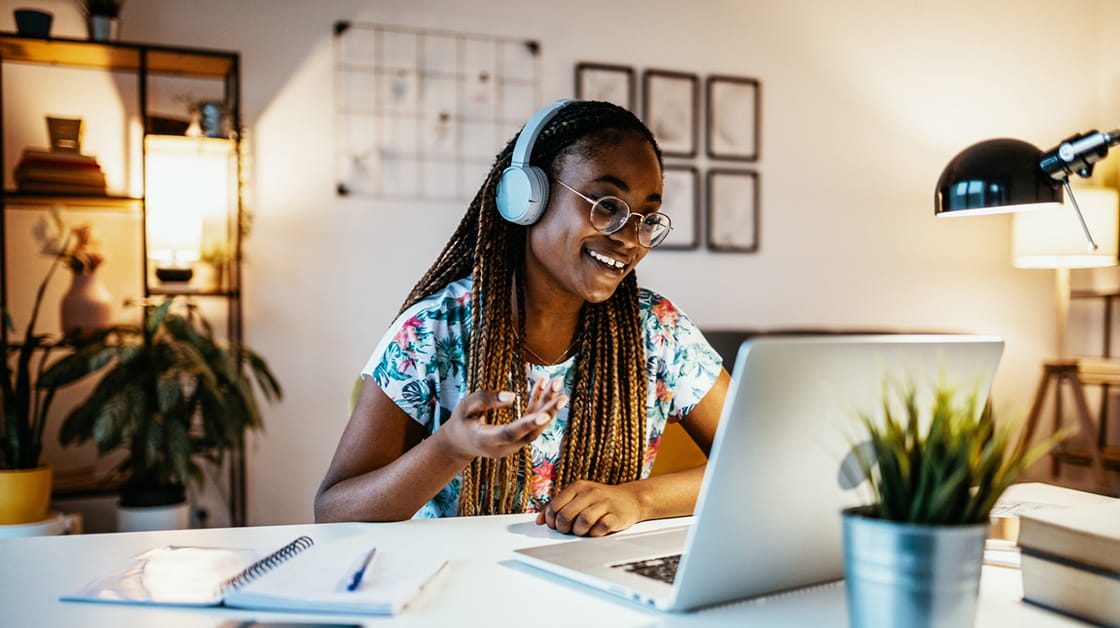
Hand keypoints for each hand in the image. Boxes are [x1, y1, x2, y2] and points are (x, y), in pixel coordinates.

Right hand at [438, 376, 566, 460]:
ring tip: (557, 383)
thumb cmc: (461, 422)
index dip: (528, 424)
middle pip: (530, 432)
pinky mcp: (518, 438)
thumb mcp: (465, 407)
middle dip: (547, 413)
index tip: (545, 414)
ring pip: (535, 427)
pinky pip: (531, 421)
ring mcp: (513, 445)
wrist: (460, 443)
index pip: (510, 433)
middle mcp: (504, 447)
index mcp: (486, 441)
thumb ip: (485, 400)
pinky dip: (538, 404)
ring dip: (547, 406)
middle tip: (562, 397)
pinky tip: (544, 384)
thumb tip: (513, 396)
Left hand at [535, 480, 642, 536]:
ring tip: (582, 531)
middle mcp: (591, 492)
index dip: (552, 521)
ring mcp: (605, 503)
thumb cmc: (600, 500)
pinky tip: (596, 531)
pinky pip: (601, 528)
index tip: (556, 526)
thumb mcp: (578, 497)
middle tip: (568, 530)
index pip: (555, 506)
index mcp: (578, 487)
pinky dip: (595, 534)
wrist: (630, 499)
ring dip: (579, 532)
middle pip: (566, 515)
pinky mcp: (617, 515)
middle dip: (563, 528)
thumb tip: (539, 521)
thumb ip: (557, 506)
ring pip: (582, 521)